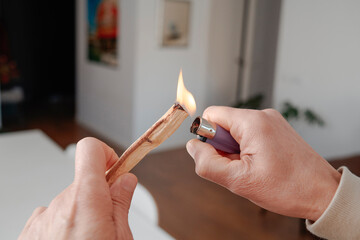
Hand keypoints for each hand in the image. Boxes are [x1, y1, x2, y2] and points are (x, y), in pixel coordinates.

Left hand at [19, 137, 136, 239]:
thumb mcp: (120, 237)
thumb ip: (121, 204)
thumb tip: (125, 181)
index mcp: (86, 198)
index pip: (90, 149)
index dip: (106, 154)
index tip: (116, 168)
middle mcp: (60, 203)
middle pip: (84, 183)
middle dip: (98, 197)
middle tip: (107, 221)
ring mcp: (42, 217)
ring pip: (69, 203)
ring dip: (80, 215)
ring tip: (89, 238)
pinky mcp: (31, 232)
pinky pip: (51, 218)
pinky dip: (62, 226)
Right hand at [186, 106, 340, 220]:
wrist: (323, 193)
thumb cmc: (287, 187)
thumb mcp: (239, 181)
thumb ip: (207, 163)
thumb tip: (192, 147)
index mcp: (252, 122)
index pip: (211, 115)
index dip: (206, 137)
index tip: (218, 157)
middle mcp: (263, 116)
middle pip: (224, 124)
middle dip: (223, 147)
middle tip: (239, 168)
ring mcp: (272, 122)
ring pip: (236, 131)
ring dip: (236, 151)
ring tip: (252, 169)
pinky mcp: (278, 130)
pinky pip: (251, 135)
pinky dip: (248, 150)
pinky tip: (261, 166)